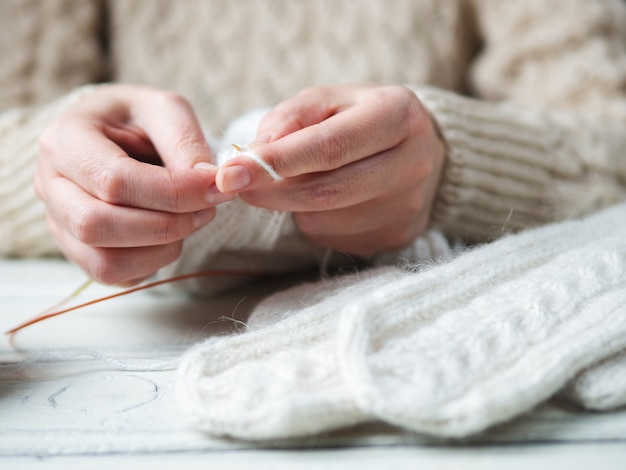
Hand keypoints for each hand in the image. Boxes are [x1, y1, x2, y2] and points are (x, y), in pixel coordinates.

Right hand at [34, 84, 233, 285]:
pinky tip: (171, 236)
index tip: (215, 188)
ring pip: (103, 261)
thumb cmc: (138, 119)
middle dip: (166, 224)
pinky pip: (112, 274)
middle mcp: (49, 184)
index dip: (173, 192)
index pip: (114, 181)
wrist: (116, 135)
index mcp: (65, 139)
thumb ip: (186, 142)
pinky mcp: (76, 250)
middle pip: (97, 226)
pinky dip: (152, 263)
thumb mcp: (165, 110)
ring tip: (191, 221)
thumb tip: (208, 182)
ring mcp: (58, 222)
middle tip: (207, 209)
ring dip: (161, 249)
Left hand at [216, 85, 444, 256]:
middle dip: (272, 191)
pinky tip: (325, 201)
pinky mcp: (396, 236)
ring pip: (325, 219)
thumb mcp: (329, 100)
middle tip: (238, 185)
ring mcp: (407, 207)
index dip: (277, 162)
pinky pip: (334, 237)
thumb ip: (290, 118)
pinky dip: (313, 220)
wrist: (419, 151)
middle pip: (327, 191)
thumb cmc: (362, 118)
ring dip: (292, 205)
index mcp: (398, 116)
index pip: (331, 146)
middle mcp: (412, 165)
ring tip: (297, 181)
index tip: (231, 172)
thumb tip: (254, 154)